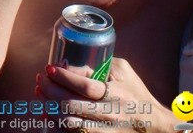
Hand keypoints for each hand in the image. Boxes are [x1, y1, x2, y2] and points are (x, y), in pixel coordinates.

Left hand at [34, 58, 176, 132]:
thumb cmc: (135, 93)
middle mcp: (110, 115)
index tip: (49, 68)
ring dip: (48, 107)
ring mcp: (103, 131)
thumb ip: (98, 65)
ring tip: (40, 93)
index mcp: (117, 95)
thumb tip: (69, 65)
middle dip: (50, 90)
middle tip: (41, 79)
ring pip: (67, 122)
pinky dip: (53, 125)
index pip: (85, 86)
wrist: (153, 125)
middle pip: (71, 105)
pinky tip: (46, 113)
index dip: (64, 77)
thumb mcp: (122, 72)